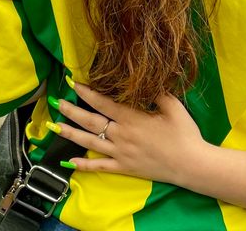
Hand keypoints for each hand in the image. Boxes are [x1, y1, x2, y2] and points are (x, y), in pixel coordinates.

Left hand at [53, 84, 208, 187]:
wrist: (191, 164)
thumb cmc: (184, 133)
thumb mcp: (172, 106)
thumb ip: (156, 92)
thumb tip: (144, 78)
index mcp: (132, 118)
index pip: (103, 103)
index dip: (86, 92)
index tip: (72, 83)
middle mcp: (122, 135)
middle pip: (91, 121)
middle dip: (71, 111)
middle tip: (56, 103)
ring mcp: (121, 153)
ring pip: (90, 142)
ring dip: (71, 133)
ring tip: (54, 127)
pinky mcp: (124, 168)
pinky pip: (100, 167)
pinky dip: (84, 165)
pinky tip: (70, 162)